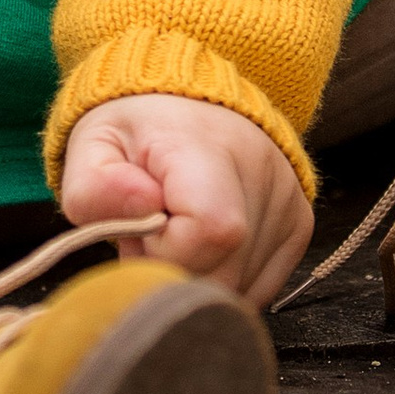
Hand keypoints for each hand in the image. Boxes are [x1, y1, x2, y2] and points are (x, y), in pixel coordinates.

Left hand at [59, 91, 312, 309]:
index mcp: (209, 148)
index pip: (209, 232)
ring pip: (240, 290)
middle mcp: (264, 173)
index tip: (140, 228)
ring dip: (199, 278)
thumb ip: (95, 187)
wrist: (190, 103)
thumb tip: (143, 211)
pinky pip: (260, 289)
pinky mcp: (301, 226)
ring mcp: (290, 203)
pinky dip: (225, 280)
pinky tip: (205, 247)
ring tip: (177, 234)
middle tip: (151, 235)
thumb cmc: (137, 132)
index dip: (162, 251)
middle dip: (175, 272)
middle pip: (224, 274)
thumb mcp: (93, 146)